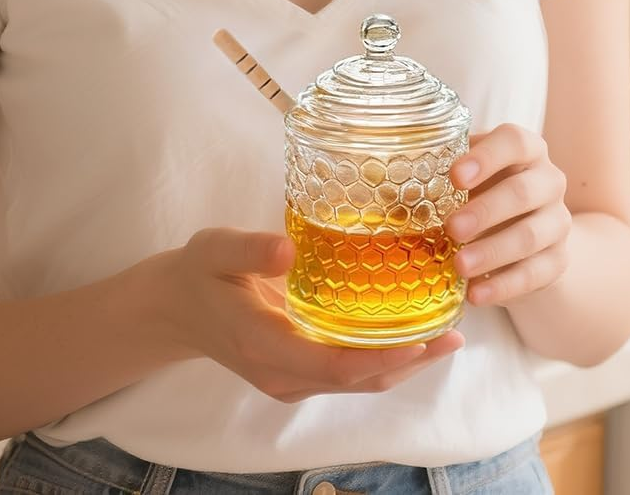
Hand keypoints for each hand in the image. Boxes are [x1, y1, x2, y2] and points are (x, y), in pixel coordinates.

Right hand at [158, 228, 463, 403]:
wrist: (175, 309)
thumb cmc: (198, 272)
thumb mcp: (215, 249)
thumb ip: (249, 248)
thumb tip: (289, 247)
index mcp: (264, 345)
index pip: (332, 365)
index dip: (380, 358)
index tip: (421, 339)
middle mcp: (282, 374)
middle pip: (357, 380)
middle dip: (409, 362)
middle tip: (454, 335)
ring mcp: (290, 380)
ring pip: (357, 382)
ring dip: (403, 365)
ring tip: (447, 336)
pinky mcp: (297, 374)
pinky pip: (348, 374)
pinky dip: (383, 359)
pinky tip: (410, 334)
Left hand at [444, 124, 571, 305]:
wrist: (527, 230)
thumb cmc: (483, 190)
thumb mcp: (465, 175)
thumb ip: (434, 172)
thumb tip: (376, 181)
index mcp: (526, 149)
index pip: (514, 141)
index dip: (487, 157)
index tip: (455, 176)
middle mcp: (548, 181)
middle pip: (523, 191)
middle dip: (486, 211)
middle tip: (452, 228)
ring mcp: (557, 221)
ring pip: (531, 236)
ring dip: (493, 252)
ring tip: (459, 266)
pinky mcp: (559, 260)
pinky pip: (536, 274)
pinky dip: (504, 286)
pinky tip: (476, 295)